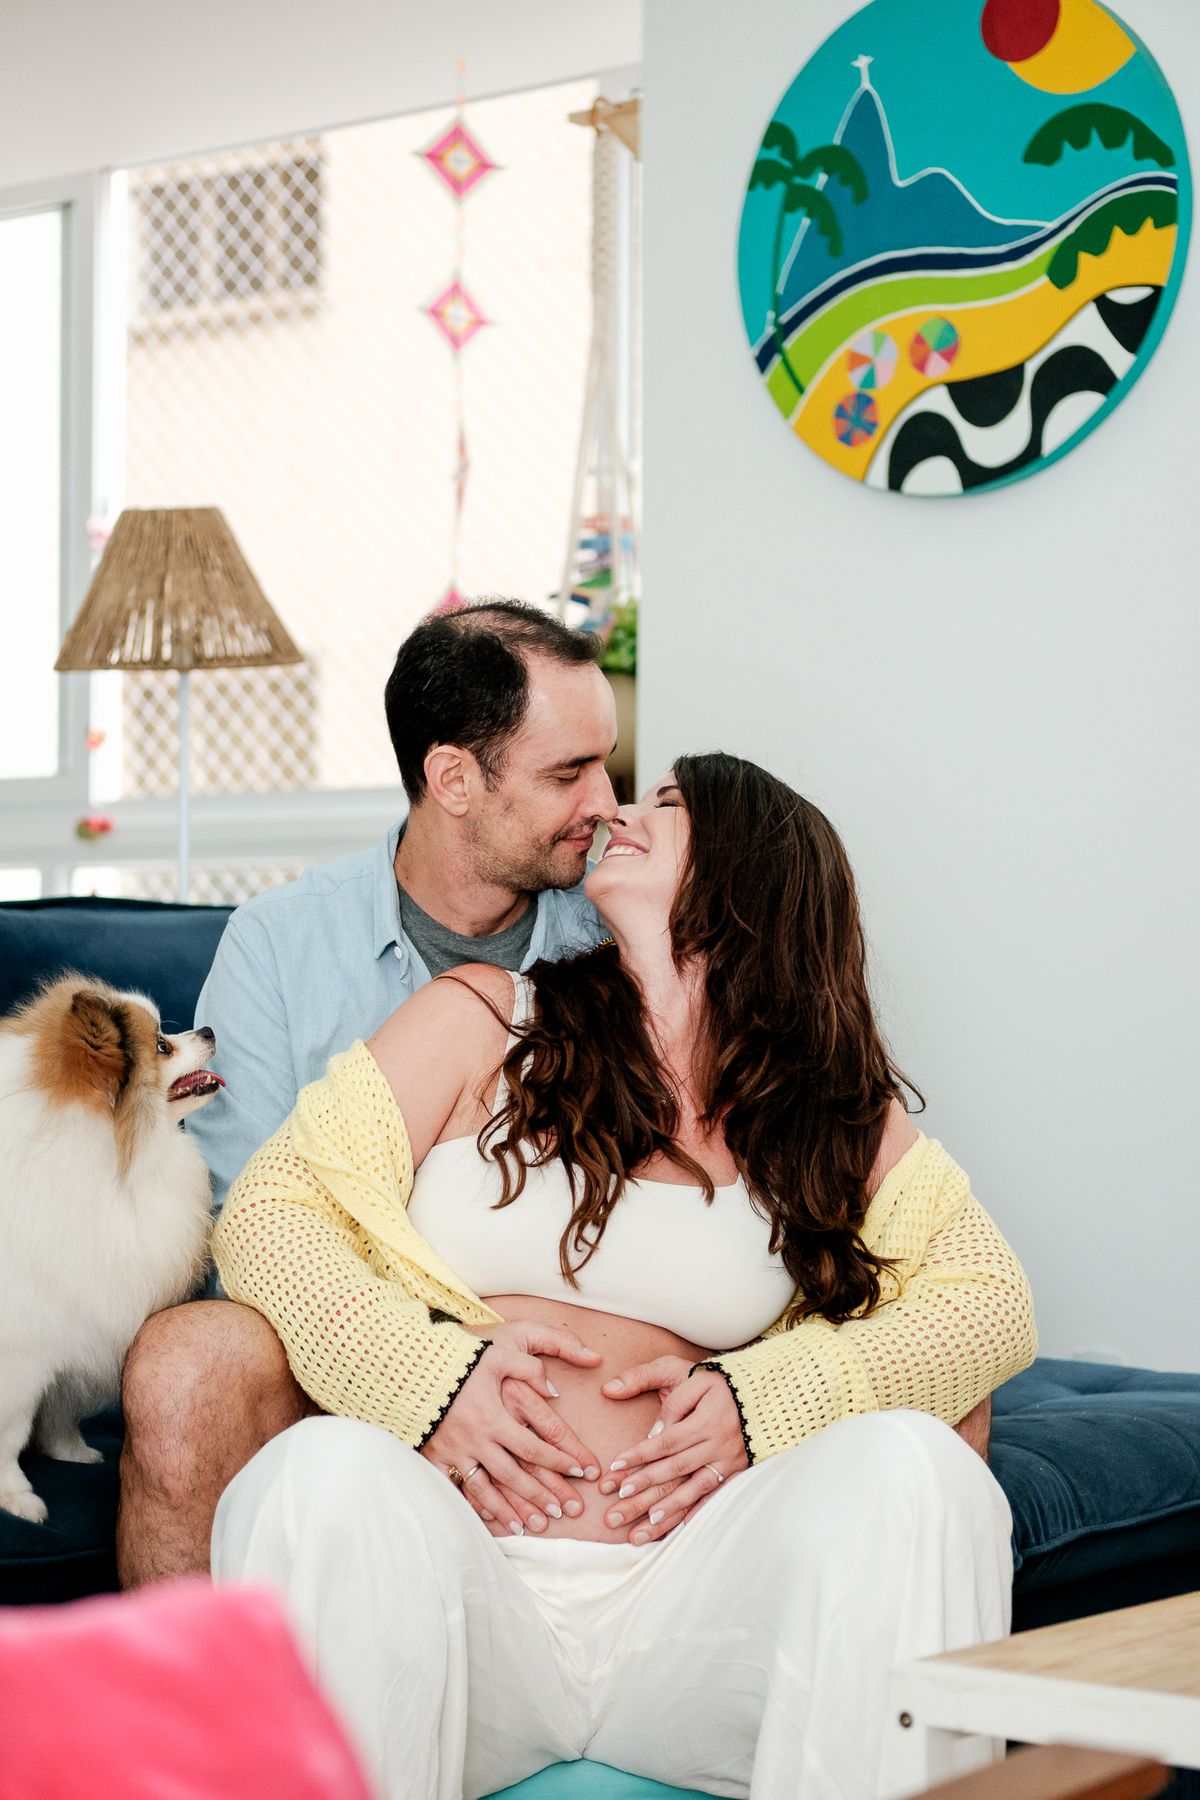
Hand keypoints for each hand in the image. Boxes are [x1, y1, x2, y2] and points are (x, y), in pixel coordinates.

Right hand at [421, 1321, 601, 1533]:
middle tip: (563, 1512)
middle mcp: (477, 1438)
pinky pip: (451, 1486)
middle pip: (514, 1475)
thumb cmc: (461, 1356)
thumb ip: (530, 1369)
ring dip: (508, 1510)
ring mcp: (454, 1450)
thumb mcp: (500, 1352)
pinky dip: (467, 1504)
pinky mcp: (434, 1454)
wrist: (411, 1363)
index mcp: (495, 1415)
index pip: (534, 1446)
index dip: (559, 1460)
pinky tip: (482, 1518)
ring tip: (527, 1528)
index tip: (579, 1472)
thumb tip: (553, 1391)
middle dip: (540, 1495)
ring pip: (485, 1489)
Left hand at [598, 1356, 748, 1543]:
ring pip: (696, 1488)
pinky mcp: (737, 1470)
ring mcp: (730, 1460)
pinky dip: (701, 1511)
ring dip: (671, 1508)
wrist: (760, 1390)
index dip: (640, 1455)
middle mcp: (719, 1443)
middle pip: (676, 1469)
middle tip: (620, 1500)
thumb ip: (654, 1385)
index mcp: (705, 1419)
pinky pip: (717, 1495)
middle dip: (647, 1486)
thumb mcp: (682, 1370)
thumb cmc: (714, 1379)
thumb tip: (627, 1406)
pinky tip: (684, 1526)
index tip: (616, 1467)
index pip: (666, 1442)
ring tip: (647, 1523)